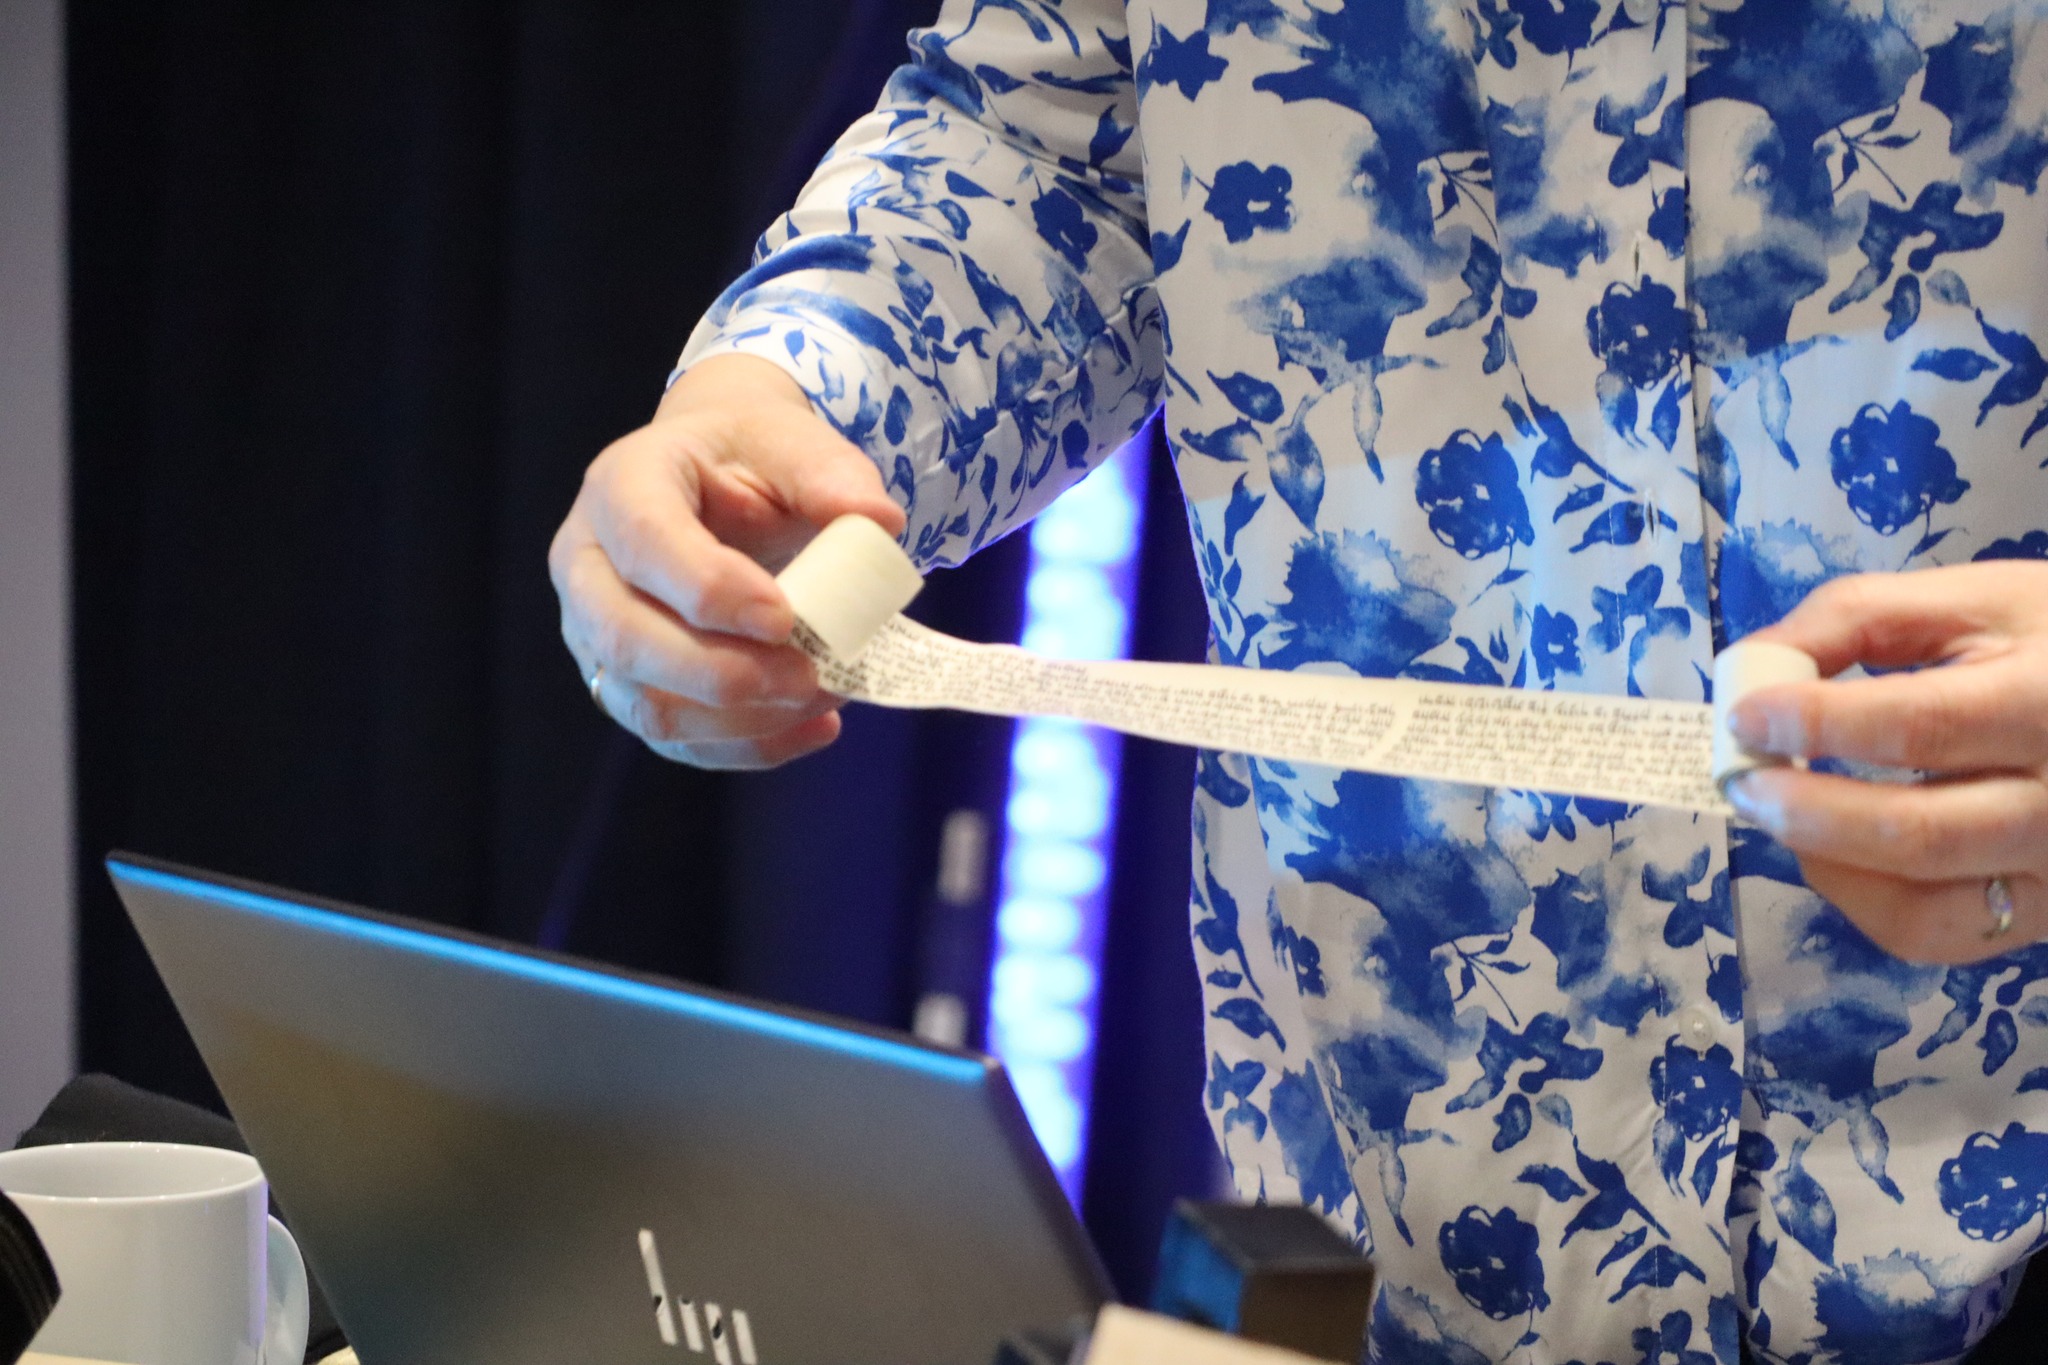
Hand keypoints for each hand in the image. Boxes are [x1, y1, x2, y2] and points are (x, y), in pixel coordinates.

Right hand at [548, 354, 904, 768]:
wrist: (720, 479)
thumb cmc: (752, 458)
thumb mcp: (793, 440)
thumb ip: (832, 475)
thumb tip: (880, 524)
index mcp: (621, 485)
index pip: (645, 542)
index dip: (710, 589)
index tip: (785, 619)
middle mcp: (588, 563)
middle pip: (627, 639)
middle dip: (726, 674)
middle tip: (813, 676)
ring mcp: (595, 633)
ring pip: (646, 705)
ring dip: (743, 720)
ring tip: (824, 697)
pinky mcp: (626, 685)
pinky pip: (676, 740)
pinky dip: (749, 745)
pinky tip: (814, 728)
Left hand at [1724, 562, 2047, 962]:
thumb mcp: (1976, 599)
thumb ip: (1859, 617)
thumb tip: (1752, 665)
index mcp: (2046, 703)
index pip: (1921, 725)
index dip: (1817, 723)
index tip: (1743, 715)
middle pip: (1916, 834)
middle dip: (1804, 810)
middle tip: (1740, 781)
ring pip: (1921, 910)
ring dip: (1823, 861)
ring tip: (1775, 810)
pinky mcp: (2039, 915)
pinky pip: (1933, 936)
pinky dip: (1859, 899)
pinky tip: (1829, 847)